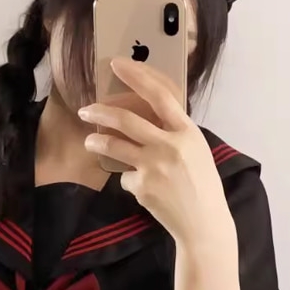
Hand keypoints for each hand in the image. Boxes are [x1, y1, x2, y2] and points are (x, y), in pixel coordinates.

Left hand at [79, 60, 233, 249]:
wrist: (204, 224)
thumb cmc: (204, 186)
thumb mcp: (197, 152)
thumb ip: (175, 134)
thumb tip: (148, 119)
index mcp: (187, 133)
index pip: (159, 96)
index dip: (136, 76)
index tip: (117, 64)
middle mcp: (169, 145)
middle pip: (126, 120)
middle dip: (101, 112)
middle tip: (85, 110)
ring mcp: (153, 166)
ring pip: (114, 146)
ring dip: (97, 142)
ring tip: (90, 143)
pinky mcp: (142, 186)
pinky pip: (126, 176)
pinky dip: (131, 181)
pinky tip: (145, 190)